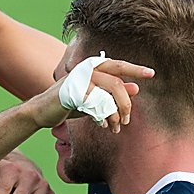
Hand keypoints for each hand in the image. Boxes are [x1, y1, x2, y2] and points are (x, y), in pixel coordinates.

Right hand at [24, 57, 152, 132]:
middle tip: (127, 120)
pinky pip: (95, 106)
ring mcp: (78, 80)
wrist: (42, 111)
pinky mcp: (72, 93)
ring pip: (107, 95)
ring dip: (115, 115)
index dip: (135, 69)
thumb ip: (114, 92)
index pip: (118, 65)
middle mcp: (86, 69)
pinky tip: (102, 125)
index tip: (152, 73)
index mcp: (93, 66)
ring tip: (115, 128)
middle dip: (126, 104)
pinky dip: (102, 117)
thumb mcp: (96, 97)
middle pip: (116, 83)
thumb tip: (137, 88)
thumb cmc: (70, 103)